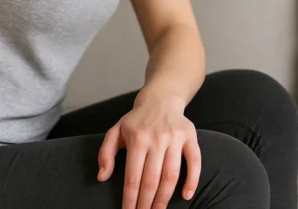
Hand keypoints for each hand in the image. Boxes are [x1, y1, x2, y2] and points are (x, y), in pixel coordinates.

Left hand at [97, 92, 201, 208]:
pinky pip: (195, 162)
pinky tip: (186, 196)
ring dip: (165, 198)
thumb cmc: (136, 121)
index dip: (130, 198)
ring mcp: (175, 138)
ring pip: (171, 175)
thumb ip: (105, 153)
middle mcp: (156, 138)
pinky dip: (192, 180)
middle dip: (146, 203)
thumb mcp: (115, 131)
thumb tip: (102, 177)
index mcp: (137, 138)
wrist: (160, 99)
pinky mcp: (190, 137)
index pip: (133, 176)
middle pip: (152, 180)